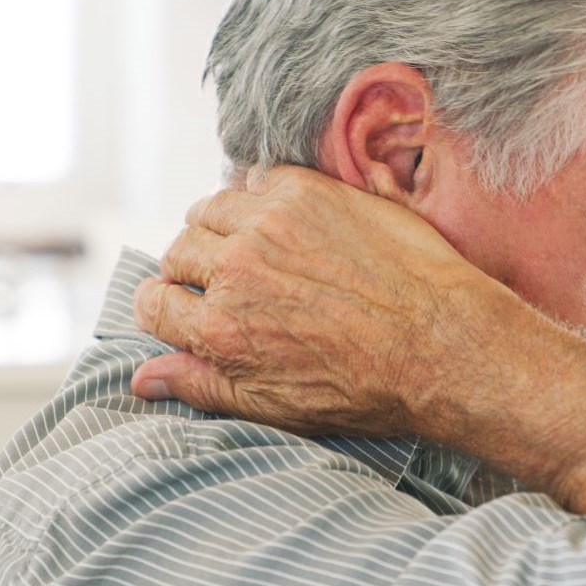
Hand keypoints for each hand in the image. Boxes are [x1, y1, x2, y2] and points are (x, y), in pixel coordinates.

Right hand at [130, 166, 504, 436]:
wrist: (443, 343)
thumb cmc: (366, 386)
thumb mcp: (275, 406)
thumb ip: (202, 386)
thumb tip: (142, 379)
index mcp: (220, 330)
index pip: (151, 303)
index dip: (166, 309)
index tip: (187, 309)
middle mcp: (236, 270)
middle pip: (177, 252)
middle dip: (193, 270)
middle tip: (230, 283)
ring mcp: (271, 223)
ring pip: (209, 209)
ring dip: (220, 227)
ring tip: (253, 248)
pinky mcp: (308, 191)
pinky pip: (256, 179)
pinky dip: (260, 196)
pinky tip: (286, 222)